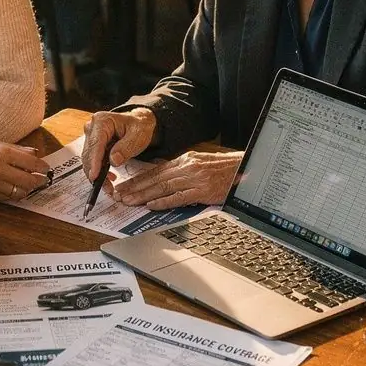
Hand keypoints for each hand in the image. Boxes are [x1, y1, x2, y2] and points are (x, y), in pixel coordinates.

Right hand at [0, 137, 50, 201]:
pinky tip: (15, 188)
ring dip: (27, 189)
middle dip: (38, 180)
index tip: (46, 168)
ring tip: (29, 185)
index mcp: (2, 153)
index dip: (42, 166)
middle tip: (42, 179)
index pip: (31, 162)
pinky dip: (14, 194)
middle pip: (28, 180)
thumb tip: (35, 153)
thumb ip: (17, 149)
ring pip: (19, 192)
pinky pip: (7, 197)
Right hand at [81, 108, 156, 185]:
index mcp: (102, 121)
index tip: (95, 176)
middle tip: (107, 187)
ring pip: (89, 159)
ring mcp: (91, 136)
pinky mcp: (93, 144)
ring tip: (109, 185)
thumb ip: (126, 147)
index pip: (96, 144)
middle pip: (89, 153)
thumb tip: (113, 160)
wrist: (139, 123)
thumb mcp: (138, 136)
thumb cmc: (138, 127)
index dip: (94, 162)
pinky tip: (109, 177)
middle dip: (96, 172)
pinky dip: (99, 170)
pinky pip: (92, 160)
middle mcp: (93, 127)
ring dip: (97, 174)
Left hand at [112, 149, 243, 208]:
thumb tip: (161, 171)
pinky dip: (164, 202)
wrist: (246, 170)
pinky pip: (179, 197)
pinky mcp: (203, 191)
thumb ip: (181, 168)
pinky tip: (151, 206)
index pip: (156, 170)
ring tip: (129, 201)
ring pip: (163, 188)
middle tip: (119, 195)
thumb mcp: (200, 163)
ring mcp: (195, 179)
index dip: (139, 179)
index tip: (124, 186)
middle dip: (135, 187)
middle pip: (156, 179)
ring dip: (144, 195)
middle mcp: (188, 167)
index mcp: (186, 160)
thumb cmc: (224, 169)